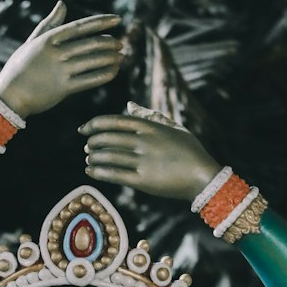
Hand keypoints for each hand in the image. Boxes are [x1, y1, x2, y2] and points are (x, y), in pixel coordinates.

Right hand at [0, 2, 122, 118]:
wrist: (9, 96)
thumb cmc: (19, 68)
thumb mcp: (32, 41)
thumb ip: (50, 23)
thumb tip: (62, 3)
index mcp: (50, 38)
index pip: (81, 26)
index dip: (101, 22)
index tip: (117, 19)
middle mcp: (57, 52)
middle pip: (90, 43)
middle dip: (109, 42)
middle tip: (121, 43)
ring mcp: (60, 70)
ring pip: (93, 61)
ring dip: (110, 58)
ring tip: (121, 57)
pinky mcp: (63, 89)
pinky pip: (89, 80)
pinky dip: (104, 75)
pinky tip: (114, 72)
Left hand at [78, 107, 219, 201]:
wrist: (203, 177)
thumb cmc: (190, 151)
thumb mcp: (173, 127)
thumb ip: (149, 116)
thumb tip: (128, 105)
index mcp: (150, 127)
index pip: (114, 121)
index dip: (94, 124)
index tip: (83, 129)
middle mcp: (144, 142)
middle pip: (108, 139)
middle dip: (93, 142)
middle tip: (87, 147)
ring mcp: (143, 161)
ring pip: (109, 157)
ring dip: (94, 158)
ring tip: (88, 159)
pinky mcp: (144, 181)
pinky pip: (115, 175)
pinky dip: (99, 172)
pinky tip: (90, 171)